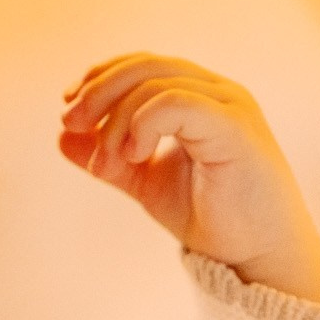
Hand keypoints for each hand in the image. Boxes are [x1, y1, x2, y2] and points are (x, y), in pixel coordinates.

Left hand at [59, 54, 319, 311]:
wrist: (257, 255)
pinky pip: (177, 103)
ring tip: (106, 165)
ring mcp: (230, 106)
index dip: (99, 79)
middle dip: (97, 93)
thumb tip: (62, 137)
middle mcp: (217, 92)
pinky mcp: (237, 129)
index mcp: (199, 95)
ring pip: (154, 85)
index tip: (69, 113)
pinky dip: (143, 124)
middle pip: (143, 66)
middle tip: (71, 125)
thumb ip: (108, 156)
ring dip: (115, 123)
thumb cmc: (211, 215)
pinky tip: (133, 156)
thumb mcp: (145, 181)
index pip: (141, 64)